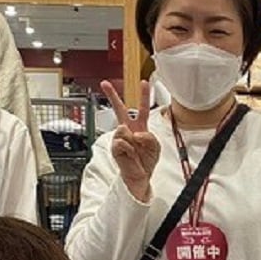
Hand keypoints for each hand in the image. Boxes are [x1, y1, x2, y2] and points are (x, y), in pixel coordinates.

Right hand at [108, 79, 159, 201]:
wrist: (140, 176)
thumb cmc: (146, 160)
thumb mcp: (155, 146)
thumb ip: (149, 136)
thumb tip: (135, 133)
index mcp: (140, 127)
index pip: (142, 108)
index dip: (143, 95)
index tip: (143, 82)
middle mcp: (129, 130)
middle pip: (120, 109)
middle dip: (112, 96)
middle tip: (105, 83)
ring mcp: (121, 138)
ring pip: (123, 129)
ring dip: (132, 139)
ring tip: (135, 150)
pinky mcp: (115, 147)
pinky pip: (121, 142)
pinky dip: (128, 149)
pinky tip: (129, 153)